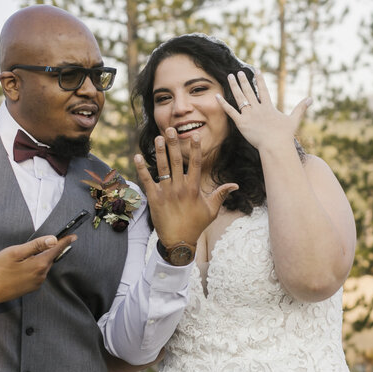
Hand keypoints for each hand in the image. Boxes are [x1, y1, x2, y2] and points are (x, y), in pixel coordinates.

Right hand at [0, 235, 73, 303]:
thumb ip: (36, 245)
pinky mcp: (31, 288)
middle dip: (48, 250)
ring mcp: (37, 283)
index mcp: (39, 264)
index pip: (56, 250)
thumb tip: (53, 240)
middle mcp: (41, 275)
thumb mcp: (16, 252)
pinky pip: (37, 274)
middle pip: (50, 258)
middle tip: (40, 243)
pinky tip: (22, 267)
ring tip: (23, 257)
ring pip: (43, 266)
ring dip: (39, 259)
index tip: (73, 236)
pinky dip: (34, 267)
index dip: (64, 241)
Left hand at [133, 127, 236, 244]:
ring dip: (159, 152)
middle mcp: (180, 188)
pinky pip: (147, 181)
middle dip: (173, 144)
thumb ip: (221, 194)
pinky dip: (141, 169)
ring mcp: (166, 193)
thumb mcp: (212, 210)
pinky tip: (137, 157)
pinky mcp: (154, 199)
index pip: (195, 164)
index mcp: (194, 189)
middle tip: (171, 129)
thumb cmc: (196, 225)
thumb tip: (235, 185)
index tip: (194, 135)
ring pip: (162, 168)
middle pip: (177, 161)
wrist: (179, 242)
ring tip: (158, 138)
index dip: (195, 148)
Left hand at [217, 70, 310, 150]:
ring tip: (230, 77)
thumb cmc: (285, 135)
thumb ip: (301, 108)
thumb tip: (311, 98)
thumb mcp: (294, 119)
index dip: (259, 79)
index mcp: (268, 107)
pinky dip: (223, 104)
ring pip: (239, 98)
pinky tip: (217, 96)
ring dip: (234, 86)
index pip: (263, 90)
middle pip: (249, 91)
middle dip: (243, 80)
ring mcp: (249, 115)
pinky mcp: (241, 123)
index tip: (255, 70)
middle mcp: (257, 108)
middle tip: (239, 72)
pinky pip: (230, 111)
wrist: (275, 145)